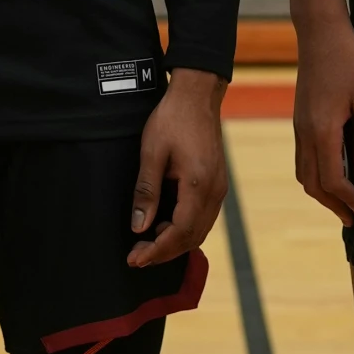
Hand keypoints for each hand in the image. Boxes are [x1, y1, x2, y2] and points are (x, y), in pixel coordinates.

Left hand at [127, 67, 227, 268]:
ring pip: (199, 229)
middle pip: (192, 237)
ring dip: (175, 242)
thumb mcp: (152, 153)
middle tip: (137, 256)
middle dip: (164, 252)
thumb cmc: (173, 118)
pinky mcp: (216, 182)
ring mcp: (219, 187)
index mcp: (198, 185)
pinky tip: (165, 225)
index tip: (135, 258)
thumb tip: (139, 226)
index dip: (157, 250)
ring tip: (147, 243)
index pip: (180, 232)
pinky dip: (184, 228)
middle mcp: (214, 191)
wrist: (197, 94)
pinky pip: (203, 216)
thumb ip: (146, 192)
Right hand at [293, 8, 353, 225]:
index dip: (349, 200)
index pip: (332, 180)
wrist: (321, 33)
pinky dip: (316, 175)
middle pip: (313, 184)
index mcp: (323, 130)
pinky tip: (333, 174)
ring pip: (303, 173)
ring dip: (323, 193)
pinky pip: (302, 158)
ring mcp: (299, 126)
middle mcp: (305, 133)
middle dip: (334, 205)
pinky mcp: (299, 119)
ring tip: (344, 203)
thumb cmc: (350, 61)